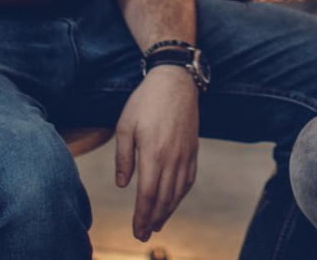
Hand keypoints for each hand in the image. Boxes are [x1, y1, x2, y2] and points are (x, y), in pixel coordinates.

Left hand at [113, 66, 199, 241]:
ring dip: (168, 211)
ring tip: (157, 223)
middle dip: (153, 219)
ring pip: (178, 192)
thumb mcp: (125, 126)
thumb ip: (123, 158)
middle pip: (164, 198)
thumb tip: (123, 185)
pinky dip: (180, 195)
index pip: (148, 194)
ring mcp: (185, 154)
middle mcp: (172, 158)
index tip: (137, 230)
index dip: (142, 216)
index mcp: (153, 153)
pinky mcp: (193, 149)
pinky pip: (188, 179)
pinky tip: (173, 201)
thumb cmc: (145, 101)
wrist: (175, 81)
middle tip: (144, 235)